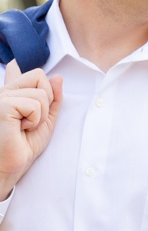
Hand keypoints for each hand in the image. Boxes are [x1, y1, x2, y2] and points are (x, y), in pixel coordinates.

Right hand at [0, 62, 63, 196]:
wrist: (10, 165)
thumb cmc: (24, 146)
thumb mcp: (45, 120)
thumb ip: (52, 99)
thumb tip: (58, 77)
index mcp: (12, 94)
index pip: (20, 72)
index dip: (26, 72)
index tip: (16, 65)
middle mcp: (4, 92)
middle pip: (39, 76)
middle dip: (46, 100)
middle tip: (32, 120)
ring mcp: (2, 97)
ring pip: (40, 93)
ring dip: (40, 116)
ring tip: (25, 127)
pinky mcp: (2, 105)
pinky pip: (34, 105)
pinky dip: (34, 120)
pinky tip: (20, 128)